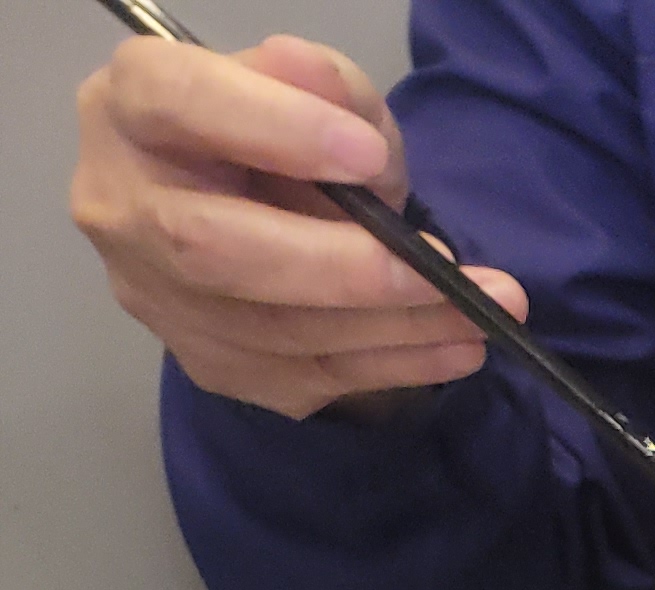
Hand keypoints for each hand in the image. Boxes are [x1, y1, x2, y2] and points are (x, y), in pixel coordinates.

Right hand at [72, 33, 528, 419]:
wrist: (254, 201)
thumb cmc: (281, 133)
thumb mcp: (313, 89)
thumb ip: (328, 89)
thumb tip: (349, 127)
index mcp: (133, 104)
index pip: (183, 104)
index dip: (276, 130)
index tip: (368, 155)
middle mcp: (118, 202)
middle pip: (215, 248)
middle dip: (344, 268)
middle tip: (444, 270)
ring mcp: (152, 292)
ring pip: (268, 330)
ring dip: (391, 330)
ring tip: (479, 315)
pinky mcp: (203, 359)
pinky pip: (297, 379)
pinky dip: (388, 369)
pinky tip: (454, 350)